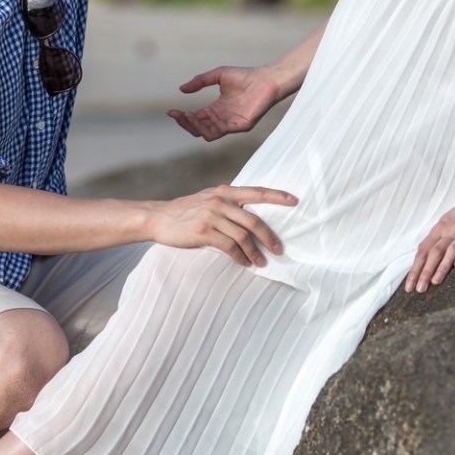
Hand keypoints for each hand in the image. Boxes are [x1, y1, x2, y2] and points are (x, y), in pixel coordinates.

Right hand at [144, 185, 296, 267]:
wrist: (158, 218)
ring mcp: (212, 216)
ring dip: (255, 252)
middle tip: (279, 250)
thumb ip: (228, 202)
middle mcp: (221, 201)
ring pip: (243, 236)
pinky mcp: (203, 231)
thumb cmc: (186, 211)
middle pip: (254, 220)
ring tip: (261, 263)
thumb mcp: (208, 198)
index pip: (257, 192)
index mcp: (225, 191)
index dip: (278, 196)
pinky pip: (229, 247)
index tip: (295, 201)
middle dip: (269, 237)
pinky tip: (244, 263)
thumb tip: (250, 213)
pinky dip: (240, 257)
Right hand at [167, 66, 282, 141]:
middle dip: (186, 123)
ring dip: (195, 126)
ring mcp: (231, 124)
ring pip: (208, 134)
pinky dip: (211, 124)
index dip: (182, 117)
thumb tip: (181, 89)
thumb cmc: (245, 76)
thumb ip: (200, 81)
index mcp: (216, 109)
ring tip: (188, 115)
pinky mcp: (241, 125)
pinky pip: (222, 130)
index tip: (171, 112)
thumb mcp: (218, 76)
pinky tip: (205, 114)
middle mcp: (222, 119)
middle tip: (178, 115)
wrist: (267, 79)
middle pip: (199, 129)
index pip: (196, 118)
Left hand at [404, 198, 454, 291]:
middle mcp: (449, 232)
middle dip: (425, 272)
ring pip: (450, 251)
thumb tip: (422, 261)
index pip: (423, 251)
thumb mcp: (445, 224)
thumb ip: (435, 241)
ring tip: (434, 282)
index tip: (409, 285)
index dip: (415, 268)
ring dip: (442, 267)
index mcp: (438, 229)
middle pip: (434, 252)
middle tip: (418, 289)